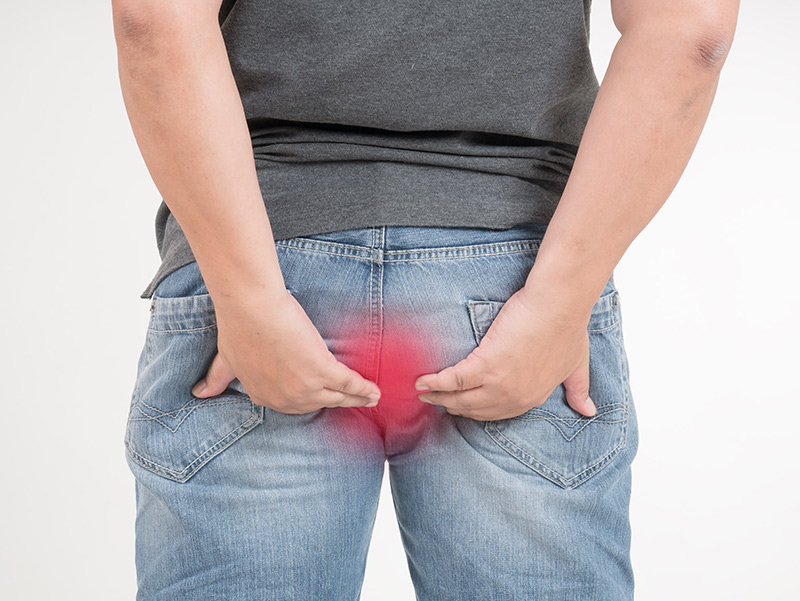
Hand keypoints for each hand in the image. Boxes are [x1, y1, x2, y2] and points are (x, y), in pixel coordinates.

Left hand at [191, 290, 380, 413]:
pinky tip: (376, 391)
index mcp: (266, 396)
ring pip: (339, 397)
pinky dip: (364, 388)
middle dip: (340, 403)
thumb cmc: (237, 326)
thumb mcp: (225, 358)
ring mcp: (306, 387)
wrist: (251, 306)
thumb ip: (216, 378)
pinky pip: (349, 384)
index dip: (312, 399)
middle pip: (321, 404)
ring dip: (357, 398)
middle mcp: (287, 399)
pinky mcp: (323, 370)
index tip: (323, 397)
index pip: (294, 403)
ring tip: (371, 398)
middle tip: (355, 401)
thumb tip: (198, 394)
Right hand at [414, 287, 595, 420]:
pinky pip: (453, 380)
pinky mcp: (485, 364)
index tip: (461, 407)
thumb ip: (578, 389)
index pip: (497, 413)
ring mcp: (498, 383)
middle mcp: (513, 397)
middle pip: (474, 409)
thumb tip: (588, 410)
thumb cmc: (568, 327)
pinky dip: (435, 382)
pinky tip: (421, 381)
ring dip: (439, 397)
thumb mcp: (576, 365)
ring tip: (423, 392)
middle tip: (436, 401)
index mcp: (531, 398)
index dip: (476, 410)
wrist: (558, 305)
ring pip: (460, 398)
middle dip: (452, 407)